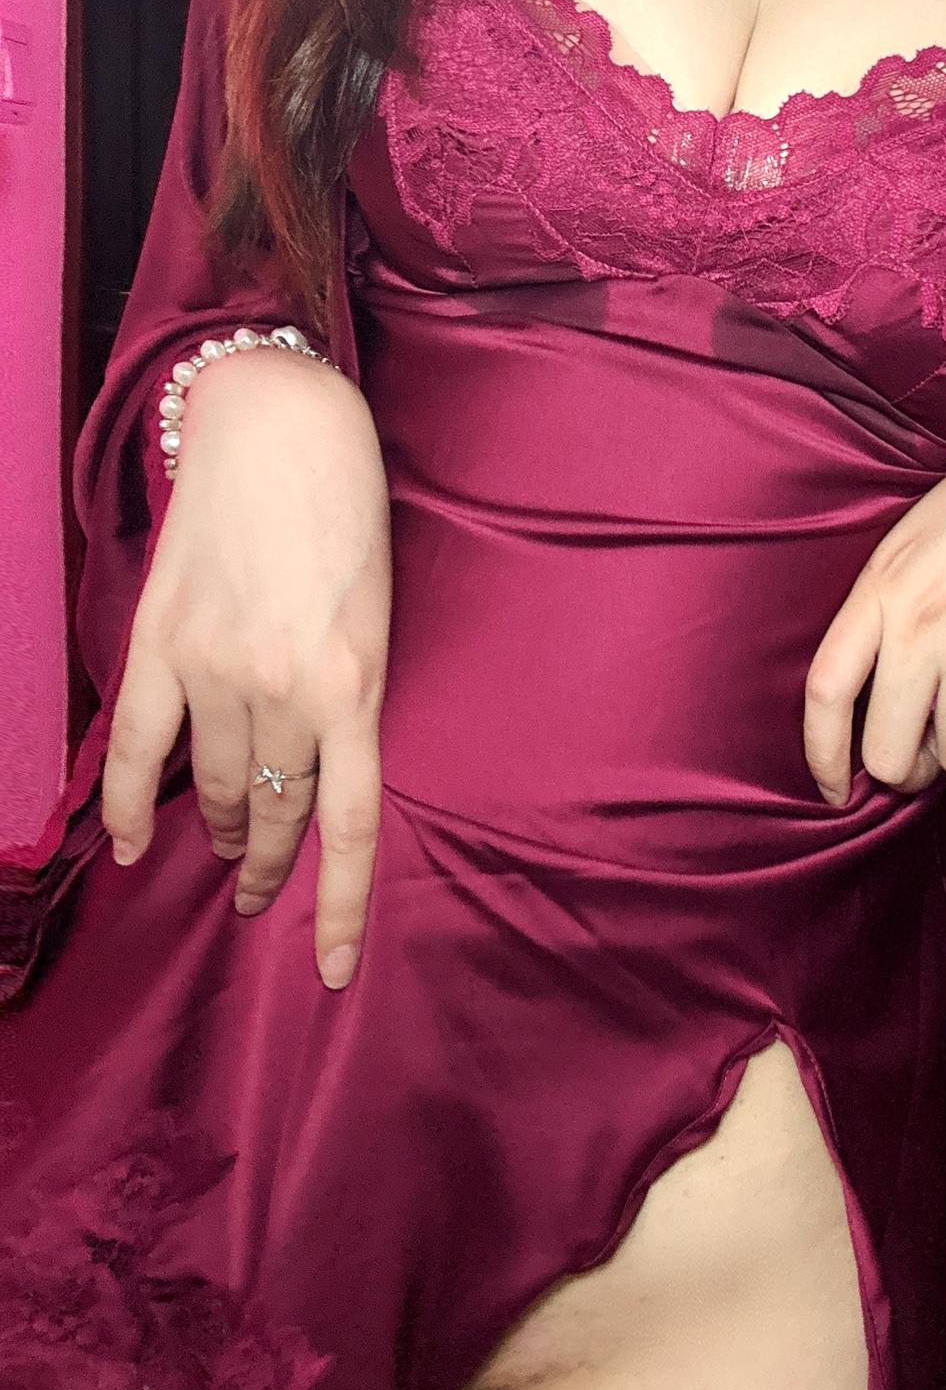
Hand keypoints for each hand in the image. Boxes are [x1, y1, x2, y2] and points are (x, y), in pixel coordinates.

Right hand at [100, 347, 392, 988]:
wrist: (281, 420)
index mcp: (357, 680)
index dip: (336, 906)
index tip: (328, 970)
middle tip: (264, 895)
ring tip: (225, 849)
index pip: (348, 823)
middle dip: (271, 863)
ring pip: (211, 784)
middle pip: (275, 809)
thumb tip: (324, 758)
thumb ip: (351, 686)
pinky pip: (134, 745)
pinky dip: (123, 801)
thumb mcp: (377, 608)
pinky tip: (127, 845)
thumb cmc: (349, 504)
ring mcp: (212, 665)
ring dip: (219, 826)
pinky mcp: (160, 640)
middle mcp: (282, 685)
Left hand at [803, 359, 945, 802]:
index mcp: (885, 583)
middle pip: (889, 752)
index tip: (834, 791)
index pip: (825, 690)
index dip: (822, 755)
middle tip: (933, 747)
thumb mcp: (927, 531)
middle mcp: (926, 623)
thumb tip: (888, 689)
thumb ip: (897, 603)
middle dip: (911, 764)